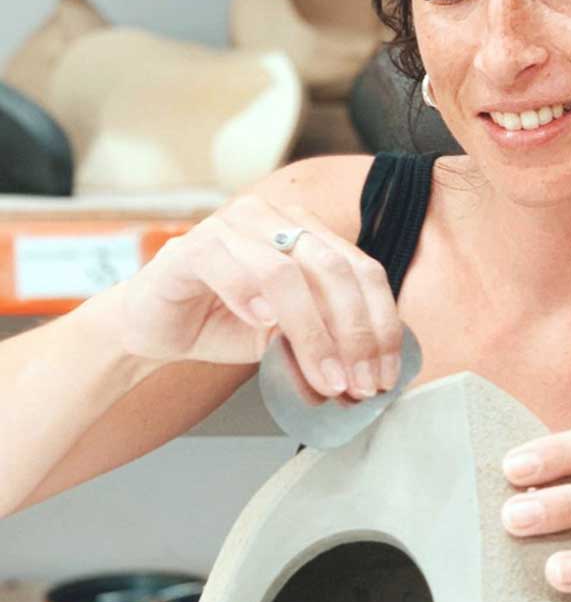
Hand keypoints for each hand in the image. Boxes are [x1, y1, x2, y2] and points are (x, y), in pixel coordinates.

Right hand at [118, 192, 402, 400]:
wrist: (153, 328)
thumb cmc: (223, 324)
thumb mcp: (288, 337)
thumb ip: (326, 341)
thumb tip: (371, 375)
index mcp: (307, 232)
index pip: (363, 271)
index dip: (382, 324)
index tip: (385, 374)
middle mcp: (275, 218)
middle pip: (335, 270)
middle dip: (355, 334)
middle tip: (359, 383)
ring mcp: (232, 226)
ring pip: (288, 272)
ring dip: (313, 333)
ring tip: (324, 377)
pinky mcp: (191, 246)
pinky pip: (229, 264)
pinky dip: (251, 297)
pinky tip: (262, 327)